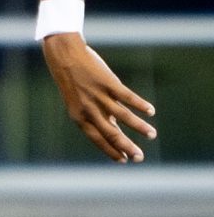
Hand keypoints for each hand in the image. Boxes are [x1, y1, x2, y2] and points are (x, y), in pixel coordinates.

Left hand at [42, 33, 156, 162]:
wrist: (64, 56)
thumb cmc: (73, 81)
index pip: (97, 139)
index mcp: (79, 117)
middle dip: (127, 147)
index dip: (111, 151)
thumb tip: (114, 127)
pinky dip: (140, 105)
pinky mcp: (107, 82)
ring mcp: (98, 96)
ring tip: (152, 135)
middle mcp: (88, 109)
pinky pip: (127, 97)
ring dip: (139, 127)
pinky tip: (150, 111)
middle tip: (140, 158)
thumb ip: (95, 115)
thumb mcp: (78, 102)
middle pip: (111, 133)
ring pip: (122, 116)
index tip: (124, 160)